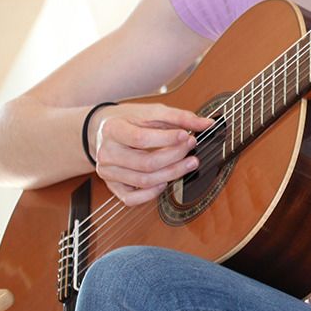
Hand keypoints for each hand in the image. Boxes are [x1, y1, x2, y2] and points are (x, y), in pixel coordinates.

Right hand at [91, 102, 214, 205]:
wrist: (103, 130)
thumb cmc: (129, 120)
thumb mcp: (152, 112)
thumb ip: (179, 117)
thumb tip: (207, 124)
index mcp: (113, 129)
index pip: (141, 139)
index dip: (167, 140)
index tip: (186, 135)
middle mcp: (107, 153)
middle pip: (146, 163)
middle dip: (175, 157)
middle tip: (191, 148)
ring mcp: (108, 172)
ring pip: (143, 181)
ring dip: (171, 174)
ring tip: (188, 163)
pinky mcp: (112, 186)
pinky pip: (132, 199)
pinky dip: (152, 194)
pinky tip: (165, 182)